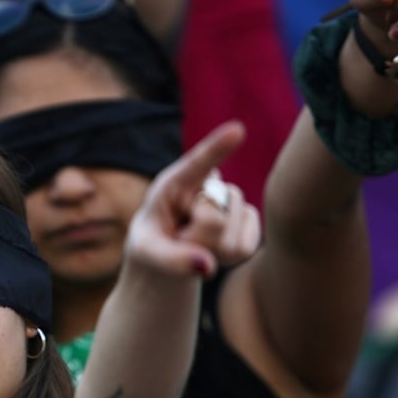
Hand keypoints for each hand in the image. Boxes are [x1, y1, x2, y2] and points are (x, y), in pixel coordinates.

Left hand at [125, 121, 261, 278]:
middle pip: (214, 218)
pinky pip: (247, 246)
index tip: (237, 130)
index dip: (217, 147)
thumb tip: (207, 267)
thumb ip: (171, 259)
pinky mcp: (249, 224)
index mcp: (174, 182)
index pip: (198, 164)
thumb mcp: (147, 252)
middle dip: (195, 238)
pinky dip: (228, 257)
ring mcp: (231, 203)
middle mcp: (207, 185)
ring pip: (230, 235)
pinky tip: (214, 250)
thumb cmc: (151, 245)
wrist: (167, 255)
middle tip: (179, 239)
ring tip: (194, 243)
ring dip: (209, 249)